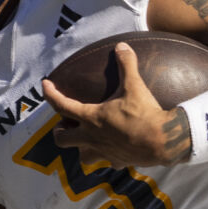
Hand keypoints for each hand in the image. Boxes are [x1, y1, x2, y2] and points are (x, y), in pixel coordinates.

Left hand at [42, 43, 187, 166]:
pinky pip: (107, 161)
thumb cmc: (144, 114)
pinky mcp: (117, 161)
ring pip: (82, 156)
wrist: (162, 141)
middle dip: (61, 131)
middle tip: (67, 123)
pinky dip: (108, 156)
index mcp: (91, 118)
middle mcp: (92, 138)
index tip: (45, 85)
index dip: (50, 94)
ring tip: (88, 139)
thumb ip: (126, 65)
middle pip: (62, 139)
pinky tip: (115, 149)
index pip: (62, 105)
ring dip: (81, 147)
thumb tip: (122, 46)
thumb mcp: (135, 86)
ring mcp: (104, 152)